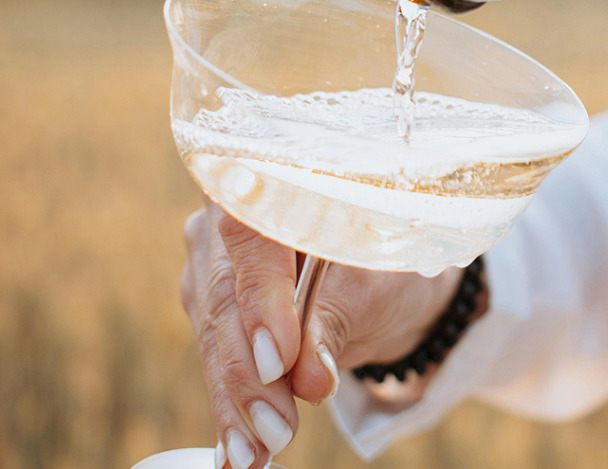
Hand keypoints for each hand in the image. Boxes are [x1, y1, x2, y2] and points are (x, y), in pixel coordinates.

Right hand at [179, 202, 462, 467]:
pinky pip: (213, 349)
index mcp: (280, 173)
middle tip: (274, 430)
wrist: (385, 275)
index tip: (281, 360)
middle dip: (249, 371)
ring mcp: (214, 253)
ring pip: (214, 329)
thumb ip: (339, 318)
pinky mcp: (210, 295)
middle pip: (226, 290)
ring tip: (254, 452)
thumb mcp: (379, 281)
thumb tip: (311, 377)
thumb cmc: (389, 261)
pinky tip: (235, 446)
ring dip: (234, 397)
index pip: (254, 232)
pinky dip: (229, 401)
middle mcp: (232, 207)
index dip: (262, 297)